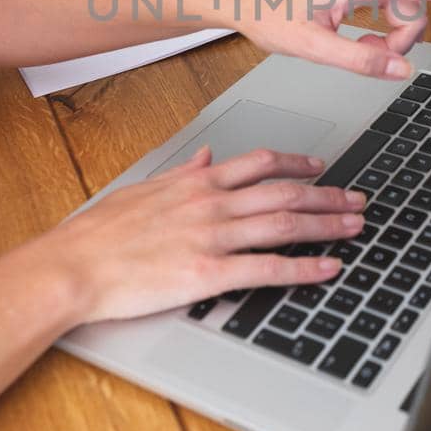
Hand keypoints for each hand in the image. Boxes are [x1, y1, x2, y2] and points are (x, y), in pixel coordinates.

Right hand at [44, 146, 365, 322]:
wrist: (73, 266)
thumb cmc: (99, 233)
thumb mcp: (143, 189)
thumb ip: (182, 174)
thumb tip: (205, 156)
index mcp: (195, 182)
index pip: (258, 162)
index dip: (296, 163)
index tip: (320, 166)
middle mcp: (210, 204)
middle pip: (284, 193)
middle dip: (327, 195)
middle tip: (357, 199)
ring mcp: (212, 238)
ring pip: (285, 225)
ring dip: (327, 224)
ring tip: (356, 226)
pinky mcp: (209, 274)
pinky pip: (268, 268)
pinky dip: (305, 267)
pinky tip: (329, 268)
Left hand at [219, 0, 430, 78]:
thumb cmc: (271, 14)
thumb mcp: (312, 47)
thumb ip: (359, 61)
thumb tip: (400, 71)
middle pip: (413, 10)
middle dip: (399, 42)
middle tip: (365, 60)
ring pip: (401, 12)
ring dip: (386, 40)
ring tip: (351, 49)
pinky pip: (388, 9)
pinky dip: (377, 31)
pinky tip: (352, 39)